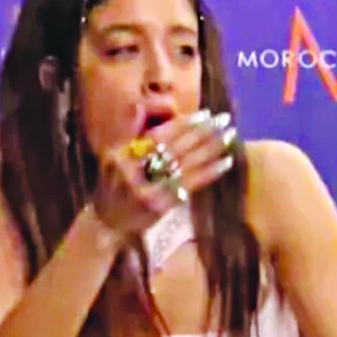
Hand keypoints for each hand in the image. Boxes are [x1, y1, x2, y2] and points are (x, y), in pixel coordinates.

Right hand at [91, 108, 235, 235]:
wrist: (106, 223)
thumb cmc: (114, 187)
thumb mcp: (116, 158)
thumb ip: (136, 137)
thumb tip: (158, 113)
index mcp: (123, 154)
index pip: (158, 135)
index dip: (183, 124)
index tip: (205, 114)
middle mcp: (134, 170)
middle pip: (175, 147)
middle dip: (202, 132)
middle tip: (224, 119)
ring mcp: (147, 189)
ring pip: (186, 164)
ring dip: (211, 148)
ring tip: (230, 135)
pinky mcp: (161, 205)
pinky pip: (190, 185)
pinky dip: (210, 172)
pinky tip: (226, 162)